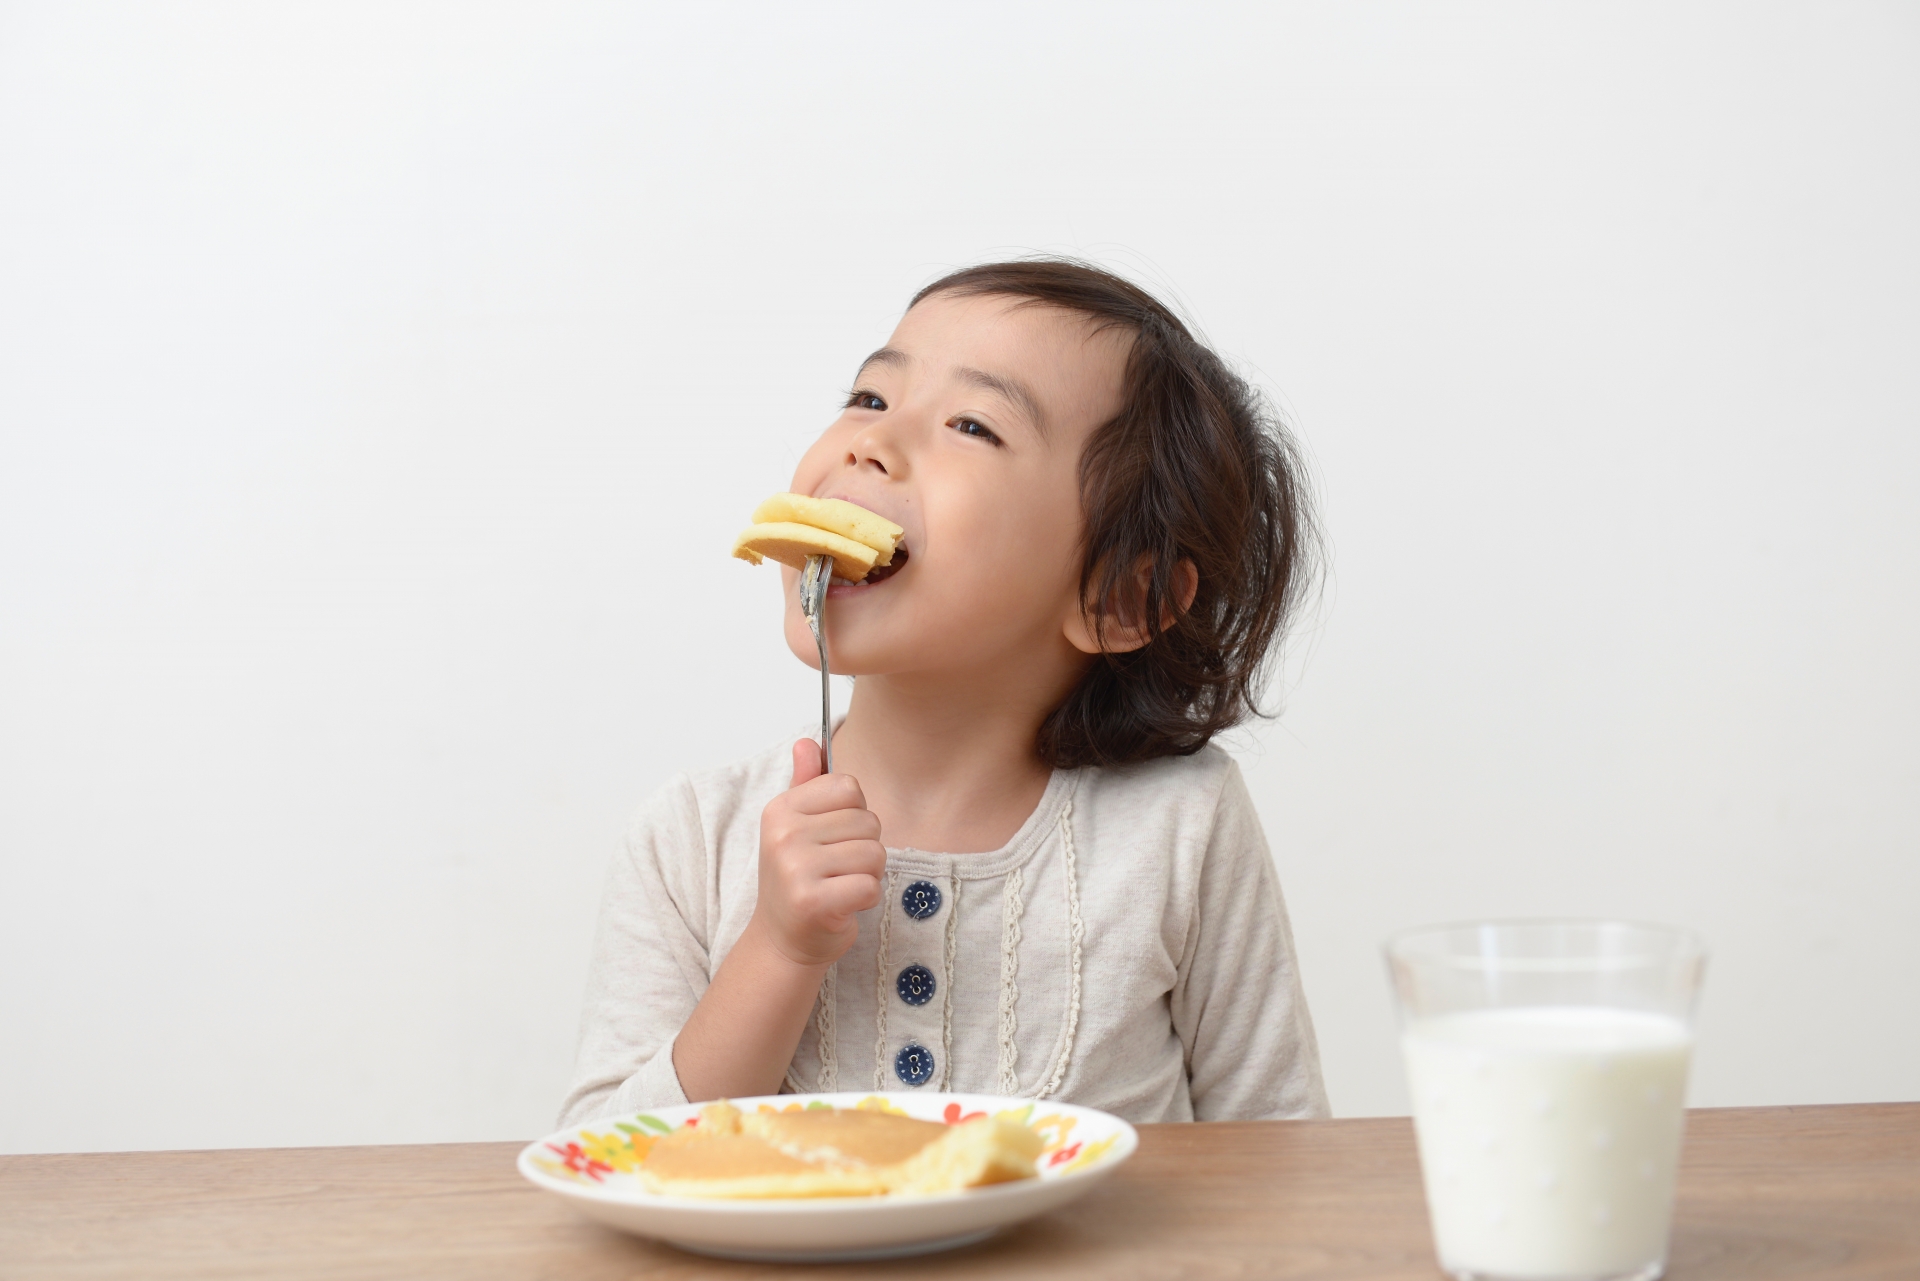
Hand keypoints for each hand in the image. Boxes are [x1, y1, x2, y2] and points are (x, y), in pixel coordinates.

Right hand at [752, 739, 885, 967]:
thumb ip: (806, 783)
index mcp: (781, 809)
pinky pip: (870, 885)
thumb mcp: (796, 827)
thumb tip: (808, 742)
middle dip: (863, 848)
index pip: (849, 787)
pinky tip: (842, 905)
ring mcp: (795, 868)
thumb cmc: (798, 880)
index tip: (831, 839)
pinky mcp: (812, 901)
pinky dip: (865, 898)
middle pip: (867, 821)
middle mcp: (784, 834)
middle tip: (834, 870)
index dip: (853, 815)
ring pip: (874, 853)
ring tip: (838, 886)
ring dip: (866, 874)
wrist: (782, 941)